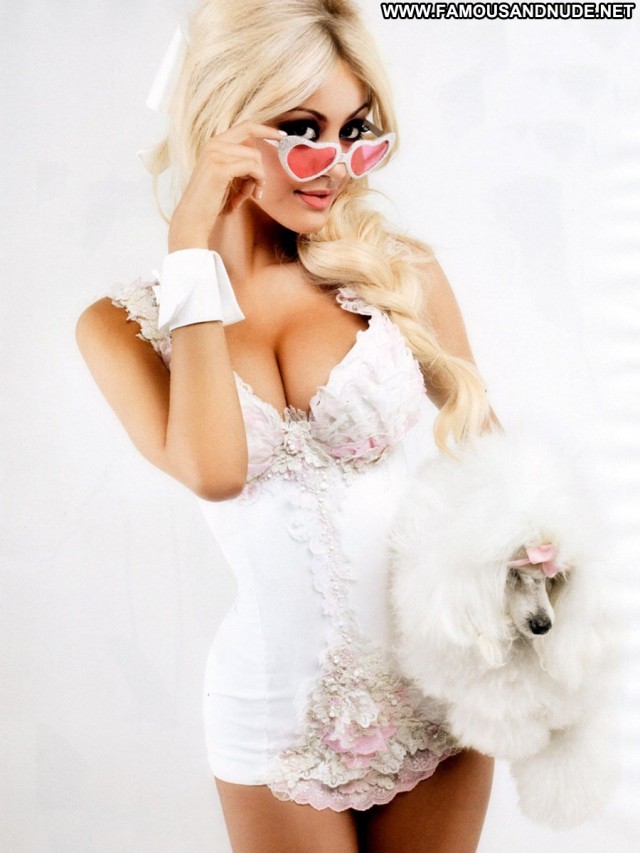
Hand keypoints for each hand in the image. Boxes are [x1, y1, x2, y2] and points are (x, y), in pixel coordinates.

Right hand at [168, 121, 283, 250]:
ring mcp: (215, 154)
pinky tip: (241, 200)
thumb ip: (239, 162)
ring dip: (256, 181)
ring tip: (245, 198)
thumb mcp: (227, 176)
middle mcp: (213, 144)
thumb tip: (259, 156)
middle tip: (259, 188)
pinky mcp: (220, 168)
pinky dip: (254, 184)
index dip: (266, 130)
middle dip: (261, 168)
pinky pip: (252, 168)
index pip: (246, 126)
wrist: (193, 218)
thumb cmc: (211, 201)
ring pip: (255, 159)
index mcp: (214, 143)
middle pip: (254, 146)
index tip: (282, 136)